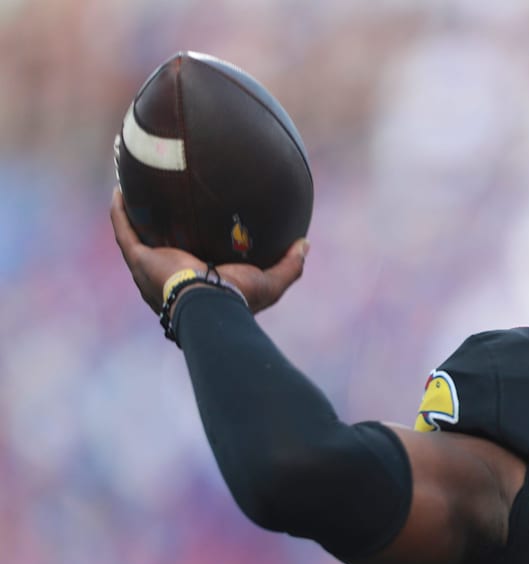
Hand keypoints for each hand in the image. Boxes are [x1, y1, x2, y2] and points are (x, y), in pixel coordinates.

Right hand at [109, 187, 308, 313]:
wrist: (209, 303)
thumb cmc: (238, 299)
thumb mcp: (271, 282)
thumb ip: (290, 265)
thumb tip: (305, 244)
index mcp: (197, 284)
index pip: (193, 263)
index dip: (192, 244)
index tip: (198, 224)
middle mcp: (169, 278)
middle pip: (159, 248)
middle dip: (157, 228)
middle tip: (161, 203)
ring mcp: (150, 270)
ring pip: (136, 238)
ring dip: (132, 216)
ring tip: (133, 191)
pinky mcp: (139, 261)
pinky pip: (125, 232)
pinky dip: (120, 213)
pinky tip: (120, 191)